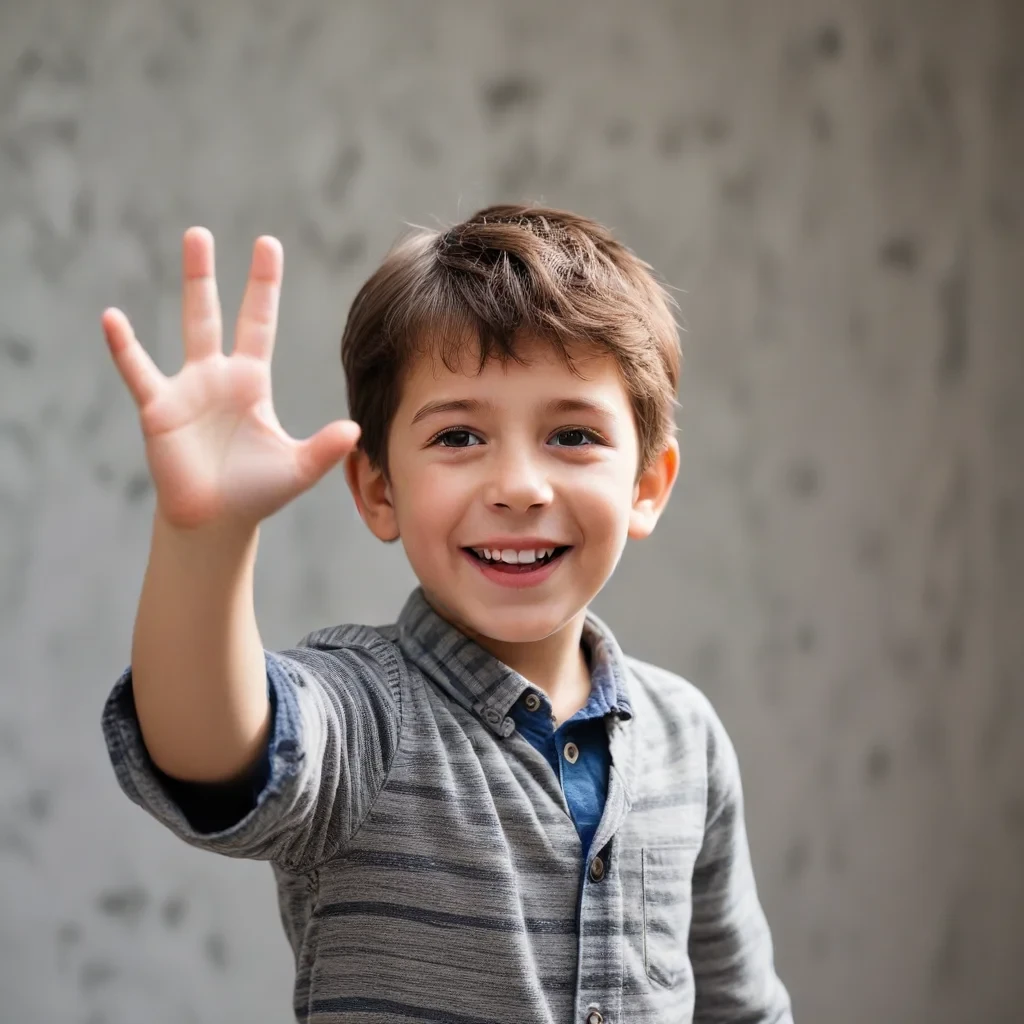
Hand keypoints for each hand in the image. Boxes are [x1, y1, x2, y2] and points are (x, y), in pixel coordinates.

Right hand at [103, 228, 359, 529]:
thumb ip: (324, 449)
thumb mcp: (297, 468)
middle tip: (203, 231)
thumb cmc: (256, 493)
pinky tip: (113, 319)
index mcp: (251, 382)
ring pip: (187, 328)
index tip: (266, 243)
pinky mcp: (159, 409)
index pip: (259, 323)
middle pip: (216, 314)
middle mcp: (217, 376)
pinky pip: (139, 372)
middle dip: (209, 275)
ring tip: (186, 243)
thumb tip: (354, 430)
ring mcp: (186, 389)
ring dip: (190, 287)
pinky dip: (125, 348)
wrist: (215, 521)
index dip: (263, 287)